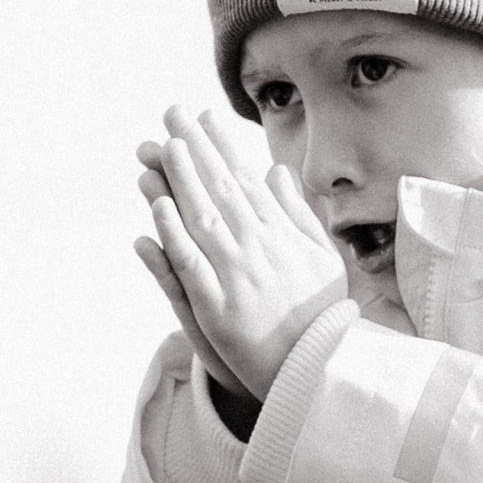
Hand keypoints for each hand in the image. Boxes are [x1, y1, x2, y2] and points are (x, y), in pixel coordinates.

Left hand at [133, 107, 346, 404]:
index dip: (223, 146)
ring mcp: (237, 276)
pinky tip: (158, 208)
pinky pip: (191, 265)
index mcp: (282, 234)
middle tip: (172, 112)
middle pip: (221, 189)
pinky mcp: (218, 309)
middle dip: (196, 148)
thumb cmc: (324, 313)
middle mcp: (259, 248)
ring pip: (203, 218)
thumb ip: (296, 213)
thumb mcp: (321, 255)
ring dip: (182, 179)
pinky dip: (174, 235)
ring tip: (162, 145)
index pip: (246, 179)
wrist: (324, 370)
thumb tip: (276, 172)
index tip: (204, 116)